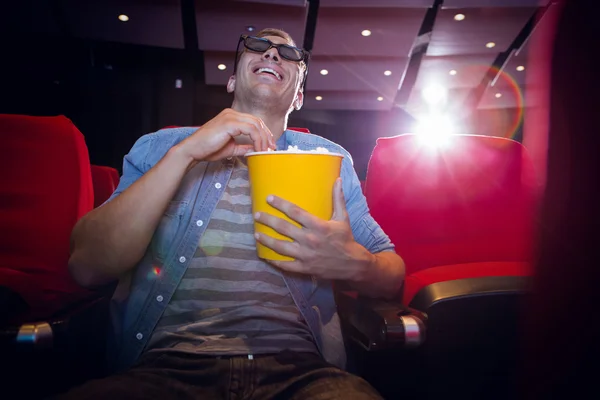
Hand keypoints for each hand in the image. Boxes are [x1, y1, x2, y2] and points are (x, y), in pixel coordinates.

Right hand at [176, 108, 275, 162]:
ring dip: (263, 139)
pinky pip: (251, 130)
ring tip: (264, 151)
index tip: (269, 145)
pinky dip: (257, 140)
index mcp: (231, 117)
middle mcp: (231, 113)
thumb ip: (243, 147)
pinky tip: (257, 149)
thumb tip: (255, 149)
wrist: (193, 150)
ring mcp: (230, 116)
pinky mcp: (230, 123)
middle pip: (257, 121)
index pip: (253, 121)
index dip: (264, 133)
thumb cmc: (208, 149)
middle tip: (271, 148)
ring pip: (256, 125)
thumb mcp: (231, 148)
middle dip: (267, 136)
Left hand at [254, 178, 374, 281]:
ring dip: (266, 240)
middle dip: (268, 220)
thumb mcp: (343, 217)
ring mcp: (306, 255)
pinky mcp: (304, 268)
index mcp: (318, 225)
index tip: (269, 198)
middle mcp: (310, 240)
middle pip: (283, 228)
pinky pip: (286, 265)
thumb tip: (337, 179)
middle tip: (257, 214)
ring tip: (256, 234)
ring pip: (281, 247)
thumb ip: (338, 198)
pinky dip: (274, 261)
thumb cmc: (346, 238)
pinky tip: (265, 256)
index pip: (295, 212)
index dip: (281, 204)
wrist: (352, 264)